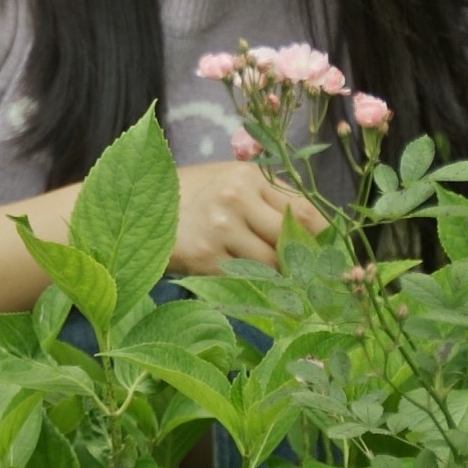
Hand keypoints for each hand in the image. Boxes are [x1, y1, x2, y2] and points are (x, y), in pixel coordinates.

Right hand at [169, 160, 322, 275]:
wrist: (132, 207)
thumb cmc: (189, 195)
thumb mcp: (227, 180)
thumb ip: (266, 197)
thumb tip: (313, 230)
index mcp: (248, 176)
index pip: (304, 209)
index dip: (325, 236)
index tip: (334, 253)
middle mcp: (236, 198)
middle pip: (291, 238)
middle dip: (308, 260)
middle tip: (318, 277)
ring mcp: (220, 228)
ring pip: (272, 264)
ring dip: (282, 278)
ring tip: (289, 286)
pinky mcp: (205, 257)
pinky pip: (244, 279)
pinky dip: (255, 287)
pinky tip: (258, 290)